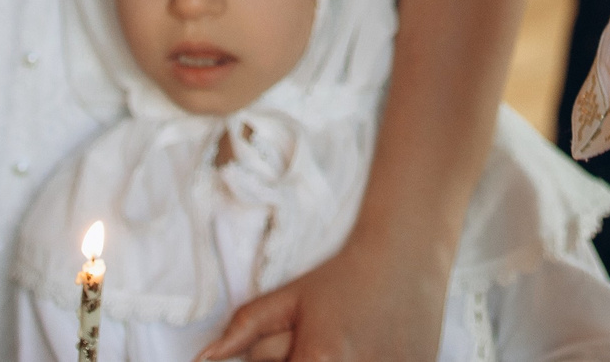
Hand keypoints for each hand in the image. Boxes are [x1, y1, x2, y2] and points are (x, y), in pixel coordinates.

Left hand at [204, 234, 448, 361]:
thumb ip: (244, 329)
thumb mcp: (289, 298)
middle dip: (301, 361)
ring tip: (340, 346)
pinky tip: (367, 348)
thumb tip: (204, 358)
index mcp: (319, 361)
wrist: (406, 258)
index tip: (295, 350)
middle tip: (318, 342)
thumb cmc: (342, 278)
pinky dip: (365, 361)